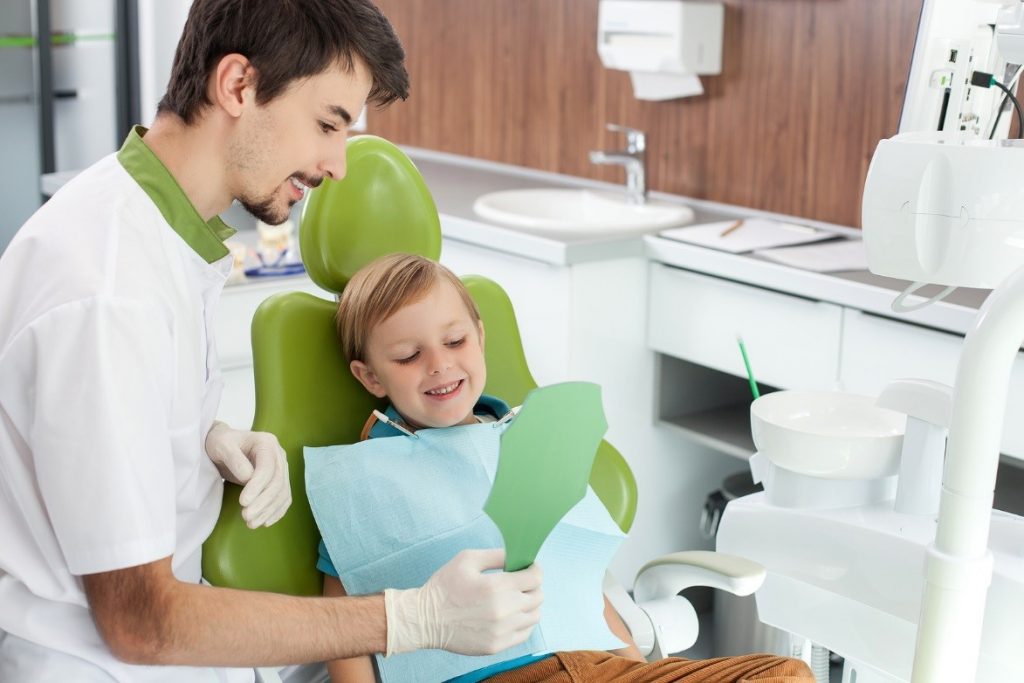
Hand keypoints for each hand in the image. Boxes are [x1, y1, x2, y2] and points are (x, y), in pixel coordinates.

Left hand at [205, 421, 290, 527]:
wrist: (224, 446)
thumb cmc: (221, 443)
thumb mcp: (222, 445)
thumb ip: (234, 459)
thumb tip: (248, 478)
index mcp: (267, 443)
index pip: (267, 468)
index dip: (258, 487)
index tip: (243, 502)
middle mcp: (279, 455)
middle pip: (278, 483)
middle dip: (263, 503)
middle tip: (246, 517)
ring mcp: (281, 468)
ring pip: (282, 493)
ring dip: (269, 511)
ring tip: (251, 524)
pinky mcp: (279, 480)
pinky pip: (284, 498)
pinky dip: (277, 511)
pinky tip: (265, 522)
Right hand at [383, 549, 542, 655]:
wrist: (424, 620)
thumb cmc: (444, 587)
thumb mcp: (467, 559)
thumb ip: (496, 555)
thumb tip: (517, 557)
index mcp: (497, 586)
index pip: (535, 578)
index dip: (535, 569)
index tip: (529, 568)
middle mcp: (504, 610)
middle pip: (538, 597)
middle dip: (533, 586)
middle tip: (520, 583)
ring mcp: (502, 630)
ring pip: (534, 616)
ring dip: (529, 605)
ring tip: (515, 599)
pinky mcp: (497, 645)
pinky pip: (524, 633)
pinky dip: (522, 622)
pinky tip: (510, 615)